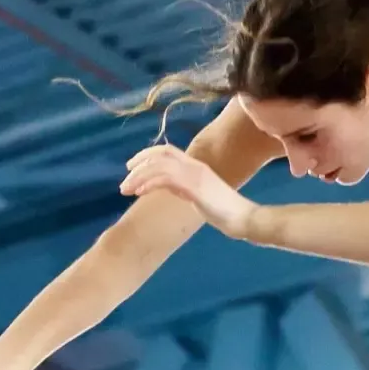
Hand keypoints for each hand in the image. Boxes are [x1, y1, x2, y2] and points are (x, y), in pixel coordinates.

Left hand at [120, 145, 257, 237]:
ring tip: (125, 189)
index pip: (168, 151)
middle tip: (125, 176)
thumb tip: (168, 186)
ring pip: (159, 166)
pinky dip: (149, 183)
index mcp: (197, 166)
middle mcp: (195, 166)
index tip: (132, 166)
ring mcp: (195, 175)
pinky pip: (165, 179)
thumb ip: (184, 187)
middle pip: (161, 153)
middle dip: (140, 161)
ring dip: (139, 176)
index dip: (147, 155)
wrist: (243, 219)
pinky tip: (139, 193)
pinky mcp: (195, 187)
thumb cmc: (225, 211)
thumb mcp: (200, 195)